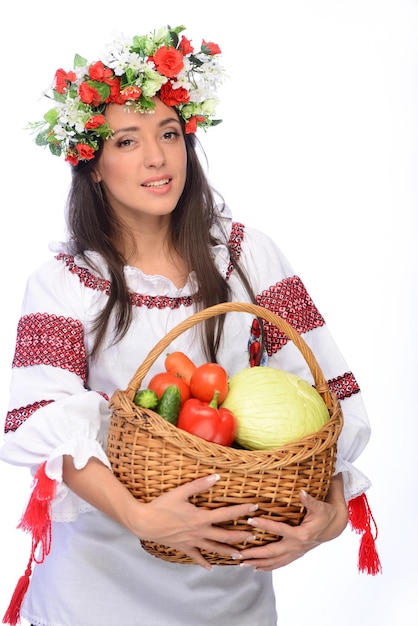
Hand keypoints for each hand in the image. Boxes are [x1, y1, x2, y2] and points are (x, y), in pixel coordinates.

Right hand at [133, 474, 257, 569]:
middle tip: (254, 536)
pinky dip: (204, 563)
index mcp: (200, 518)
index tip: (254, 508)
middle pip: (224, 536)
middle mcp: (199, 532)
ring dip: (228, 552)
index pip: (226, 515)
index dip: (241, 511)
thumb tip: (216, 476)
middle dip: (240, 536)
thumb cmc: (161, 506)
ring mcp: (191, 542)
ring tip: (240, 555)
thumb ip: (200, 484)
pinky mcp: (183, 547)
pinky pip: (196, 557)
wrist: (144, 522)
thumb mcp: (181, 492)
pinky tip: (210, 568)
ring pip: (214, 549)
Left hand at [238, 474, 347, 571]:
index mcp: (302, 534)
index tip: (250, 520)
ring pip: (274, 561)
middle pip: (272, 552)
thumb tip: (301, 492)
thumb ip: (309, 500)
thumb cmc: (325, 513)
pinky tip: (256, 568)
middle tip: (238, 553)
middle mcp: (297, 546)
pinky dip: (268, 566)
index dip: (264, 525)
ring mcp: (296, 552)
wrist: (334, 526)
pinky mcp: (295, 554)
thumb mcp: (319, 505)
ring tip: (241, 562)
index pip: (279, 530)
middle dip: (255, 553)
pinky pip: (280, 563)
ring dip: (258, 563)